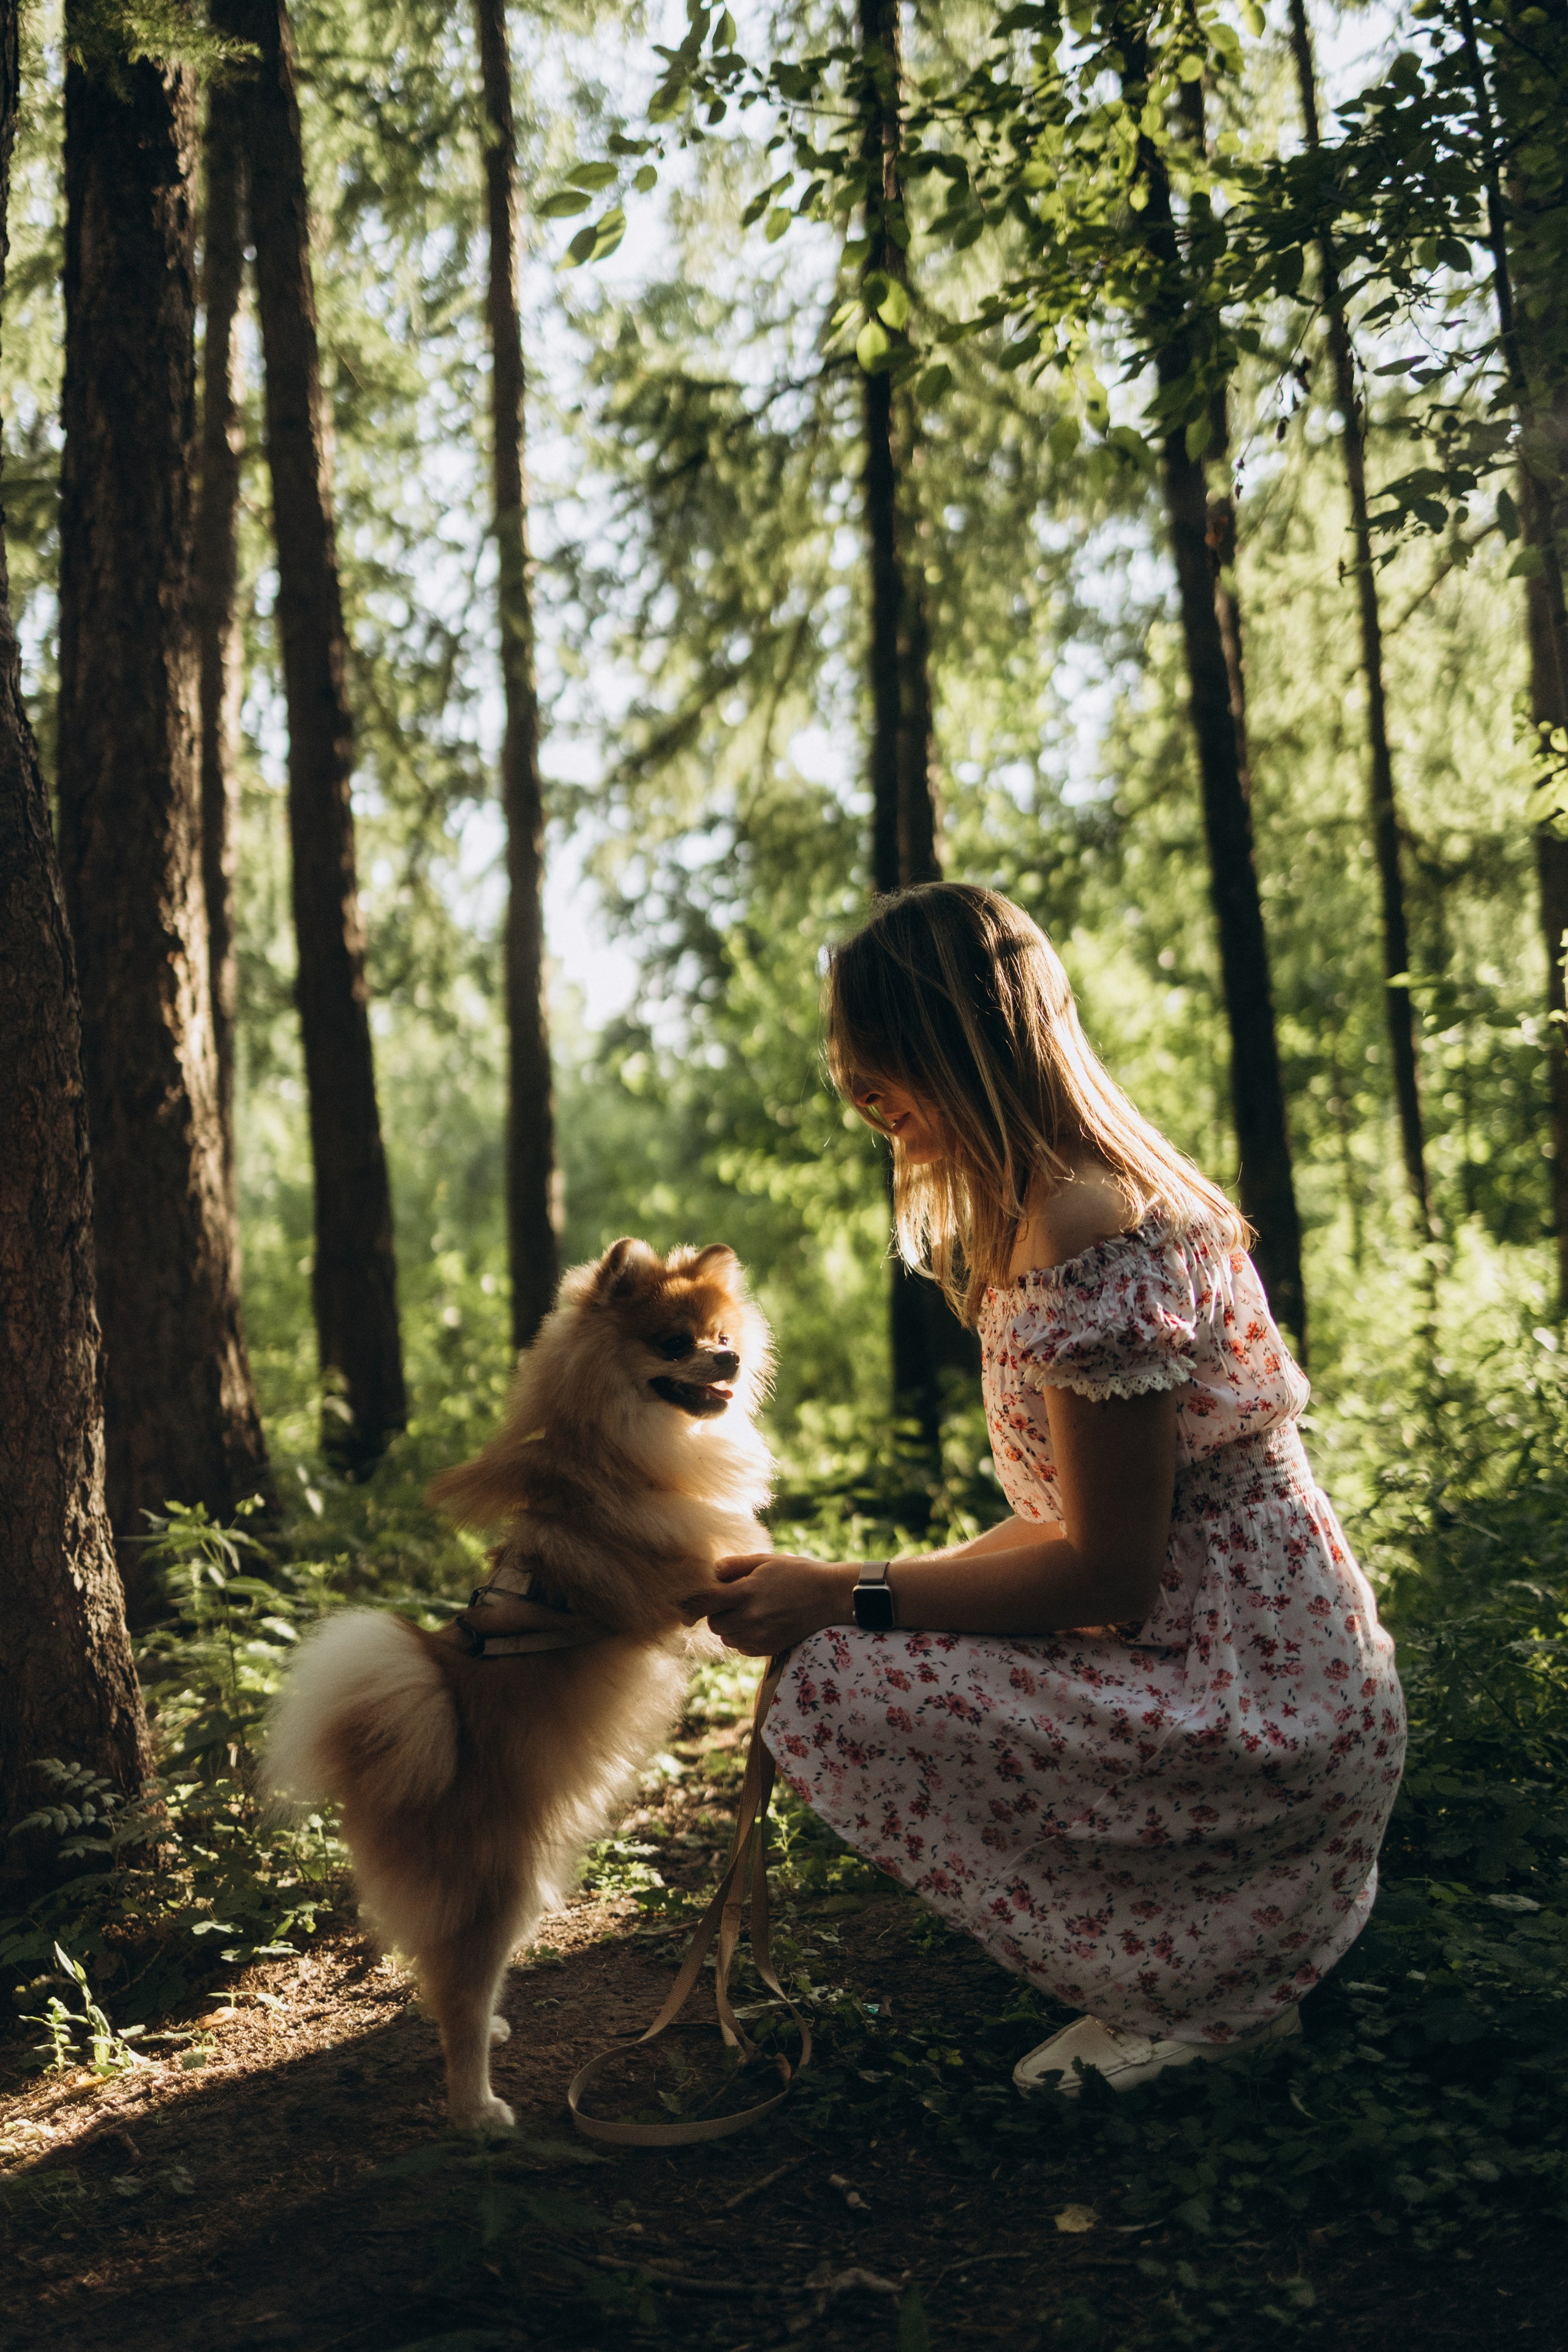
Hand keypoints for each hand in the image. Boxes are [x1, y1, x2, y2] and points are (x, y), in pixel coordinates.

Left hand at [703, 1552, 855, 1655]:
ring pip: (726, 1638)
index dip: (692, 1603)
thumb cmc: (797, 1573)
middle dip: (716, 1613)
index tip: (692, 1601)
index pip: (704, 1603)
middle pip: (713, 1624)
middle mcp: (750, 1617)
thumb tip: (711, 1572)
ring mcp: (759, 1636)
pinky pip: (741, 1647)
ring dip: (729, 1626)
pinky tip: (759, 1622)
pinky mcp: (768, 1648)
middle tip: (731, 1600)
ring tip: (748, 1610)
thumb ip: (735, 1565)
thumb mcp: (766, 1560)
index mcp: (747, 1592)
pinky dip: (743, 1637)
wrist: (829, 1597)